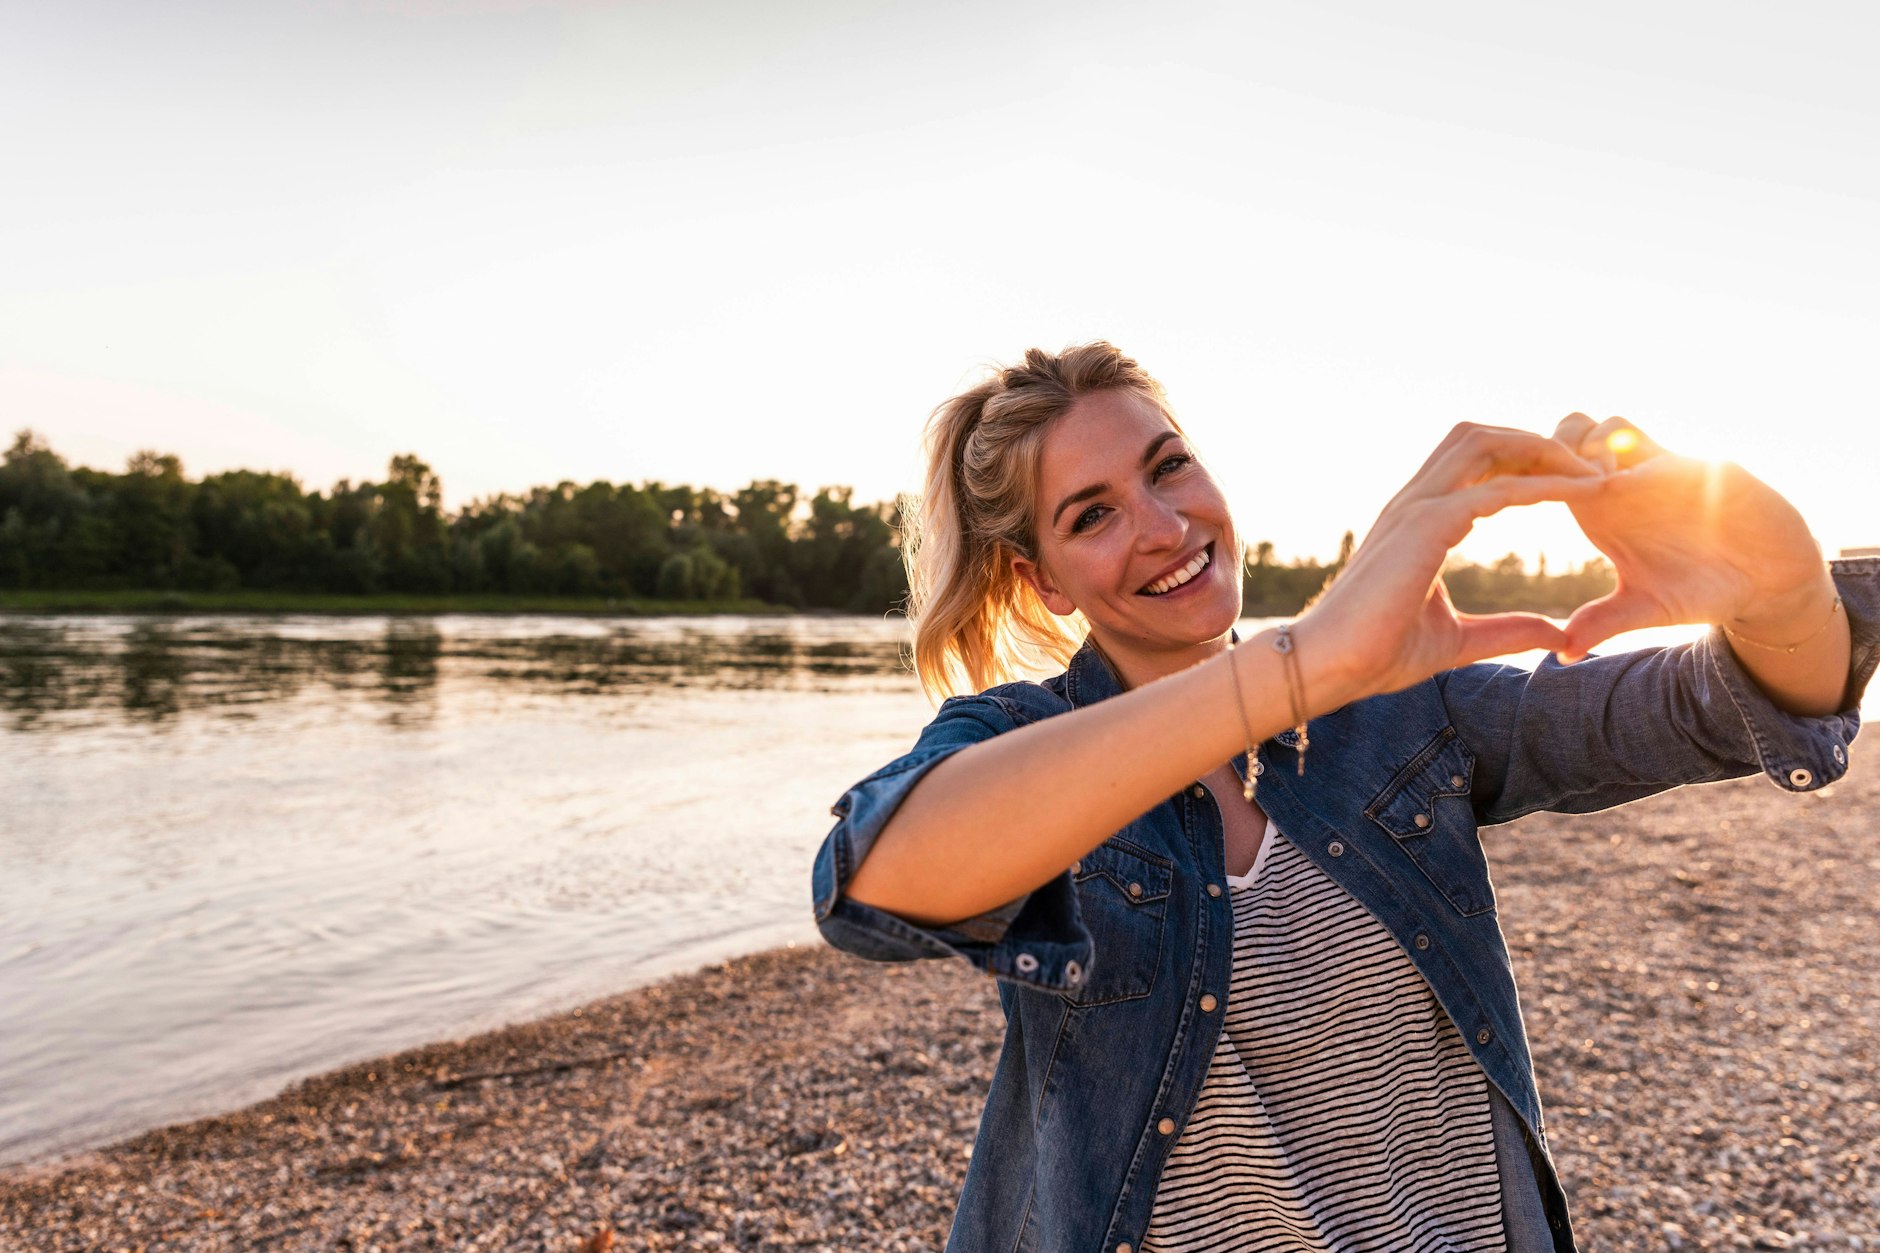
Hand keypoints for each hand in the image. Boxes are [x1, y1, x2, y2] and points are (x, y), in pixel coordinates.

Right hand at [1301, 423, 1607, 703]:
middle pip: (1479, 437)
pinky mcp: (1425, 526)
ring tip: (1585, 471)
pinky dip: (1543, 485)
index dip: (1522, 462)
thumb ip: (1508, 631)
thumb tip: (1557, 634)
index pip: (1472, 464)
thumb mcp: (1460, 640)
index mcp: (1418, 520)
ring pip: (1483, 443)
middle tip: (1584, 467)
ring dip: (1538, 448)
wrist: (1333, 664)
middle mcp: (1415, 502)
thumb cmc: (1379, 653)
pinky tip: (1580, 493)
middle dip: (1533, 442)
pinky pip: (1496, 489)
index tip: (1571, 482)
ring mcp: (1417, 508)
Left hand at [1547, 413, 1831, 660]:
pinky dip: (1625, 460)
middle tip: (1545, 491)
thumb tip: (1561, 652)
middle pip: (1562, 437)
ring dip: (1584, 451)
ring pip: (1600, 427)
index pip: (1546, 473)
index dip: (1522, 482)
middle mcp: (1621, 482)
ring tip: (1589, 491)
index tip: (1511, 510)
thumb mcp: (1648, 608)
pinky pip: (1647, 444)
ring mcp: (1654, 469)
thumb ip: (1605, 621)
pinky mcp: (1690, 465)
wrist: (1770, 577)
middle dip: (1545, 456)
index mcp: (1599, 509)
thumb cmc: (1705, 588)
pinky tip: (1621, 489)